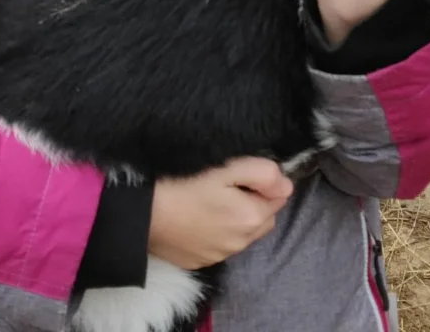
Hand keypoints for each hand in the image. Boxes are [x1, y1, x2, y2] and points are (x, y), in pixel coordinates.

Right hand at [148, 158, 292, 269]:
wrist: (143, 215)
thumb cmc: (185, 184)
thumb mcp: (226, 168)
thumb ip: (262, 173)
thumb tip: (286, 183)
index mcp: (251, 217)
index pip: (279, 196)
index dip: (265, 181)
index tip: (243, 171)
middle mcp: (241, 242)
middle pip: (263, 217)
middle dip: (256, 200)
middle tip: (229, 183)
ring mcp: (220, 254)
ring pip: (243, 232)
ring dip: (238, 217)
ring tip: (212, 198)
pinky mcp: (201, 260)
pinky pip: (221, 243)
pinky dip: (218, 231)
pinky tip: (199, 216)